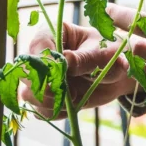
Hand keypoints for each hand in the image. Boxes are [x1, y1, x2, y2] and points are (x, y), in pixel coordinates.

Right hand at [19, 13, 137, 119]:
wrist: (119, 74)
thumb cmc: (113, 55)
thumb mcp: (103, 55)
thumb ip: (84, 58)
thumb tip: (64, 59)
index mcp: (53, 33)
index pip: (37, 48)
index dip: (46, 66)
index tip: (63, 77)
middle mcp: (42, 55)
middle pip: (26, 74)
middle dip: (47, 88)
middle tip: (71, 93)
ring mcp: (42, 76)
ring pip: (29, 94)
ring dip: (52, 102)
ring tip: (76, 98)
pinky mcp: (46, 95)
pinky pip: (40, 110)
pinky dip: (57, 112)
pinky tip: (74, 105)